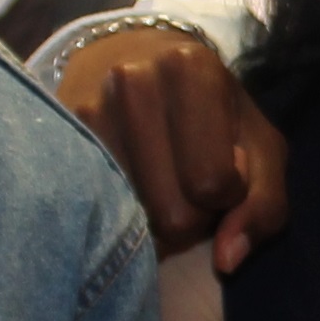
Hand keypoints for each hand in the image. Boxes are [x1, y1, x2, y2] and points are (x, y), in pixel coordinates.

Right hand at [58, 29, 288, 270]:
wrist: (131, 59)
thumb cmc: (210, 111)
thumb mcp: (259, 147)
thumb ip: (264, 206)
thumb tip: (227, 261)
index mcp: (192, 70)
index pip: (212, 183)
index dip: (225, 197)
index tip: (220, 175)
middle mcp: (131, 81)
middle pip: (171, 213)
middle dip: (189, 217)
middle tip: (186, 186)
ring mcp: (84, 109)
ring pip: (127, 220)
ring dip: (149, 221)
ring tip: (155, 187)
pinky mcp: (55, 139)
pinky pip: (90, 211)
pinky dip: (113, 215)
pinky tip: (123, 189)